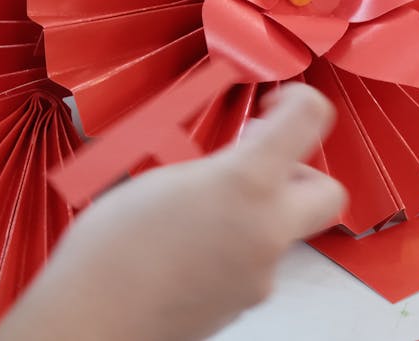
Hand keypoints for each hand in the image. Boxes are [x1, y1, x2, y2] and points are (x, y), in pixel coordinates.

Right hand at [0, 83, 345, 340]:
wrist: (91, 322)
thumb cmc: (109, 251)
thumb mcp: (160, 176)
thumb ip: (215, 164)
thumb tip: (235, 162)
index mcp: (246, 182)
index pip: (310, 118)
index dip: (300, 100)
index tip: (277, 104)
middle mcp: (267, 230)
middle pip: (327, 191)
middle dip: (300, 173)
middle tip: (257, 163)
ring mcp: (261, 274)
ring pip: (284, 230)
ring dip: (257, 212)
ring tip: (200, 210)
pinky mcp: (244, 304)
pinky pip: (255, 263)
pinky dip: (234, 248)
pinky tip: (190, 246)